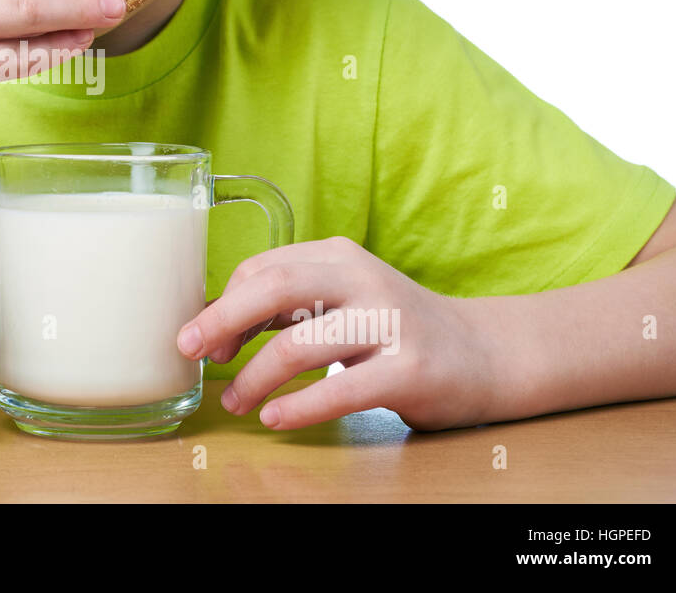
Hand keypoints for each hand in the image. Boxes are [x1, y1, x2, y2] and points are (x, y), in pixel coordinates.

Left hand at [175, 236, 501, 430]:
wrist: (484, 354)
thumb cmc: (393, 329)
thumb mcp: (342, 299)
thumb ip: (288, 306)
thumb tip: (213, 328)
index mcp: (339, 257)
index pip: (263, 269)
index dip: (224, 303)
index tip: (202, 338)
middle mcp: (363, 281)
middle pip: (275, 288)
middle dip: (222, 321)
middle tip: (190, 351)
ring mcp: (389, 324)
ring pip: (299, 345)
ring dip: (254, 378)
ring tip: (236, 402)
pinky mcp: (410, 370)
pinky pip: (339, 390)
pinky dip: (298, 408)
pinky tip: (275, 418)